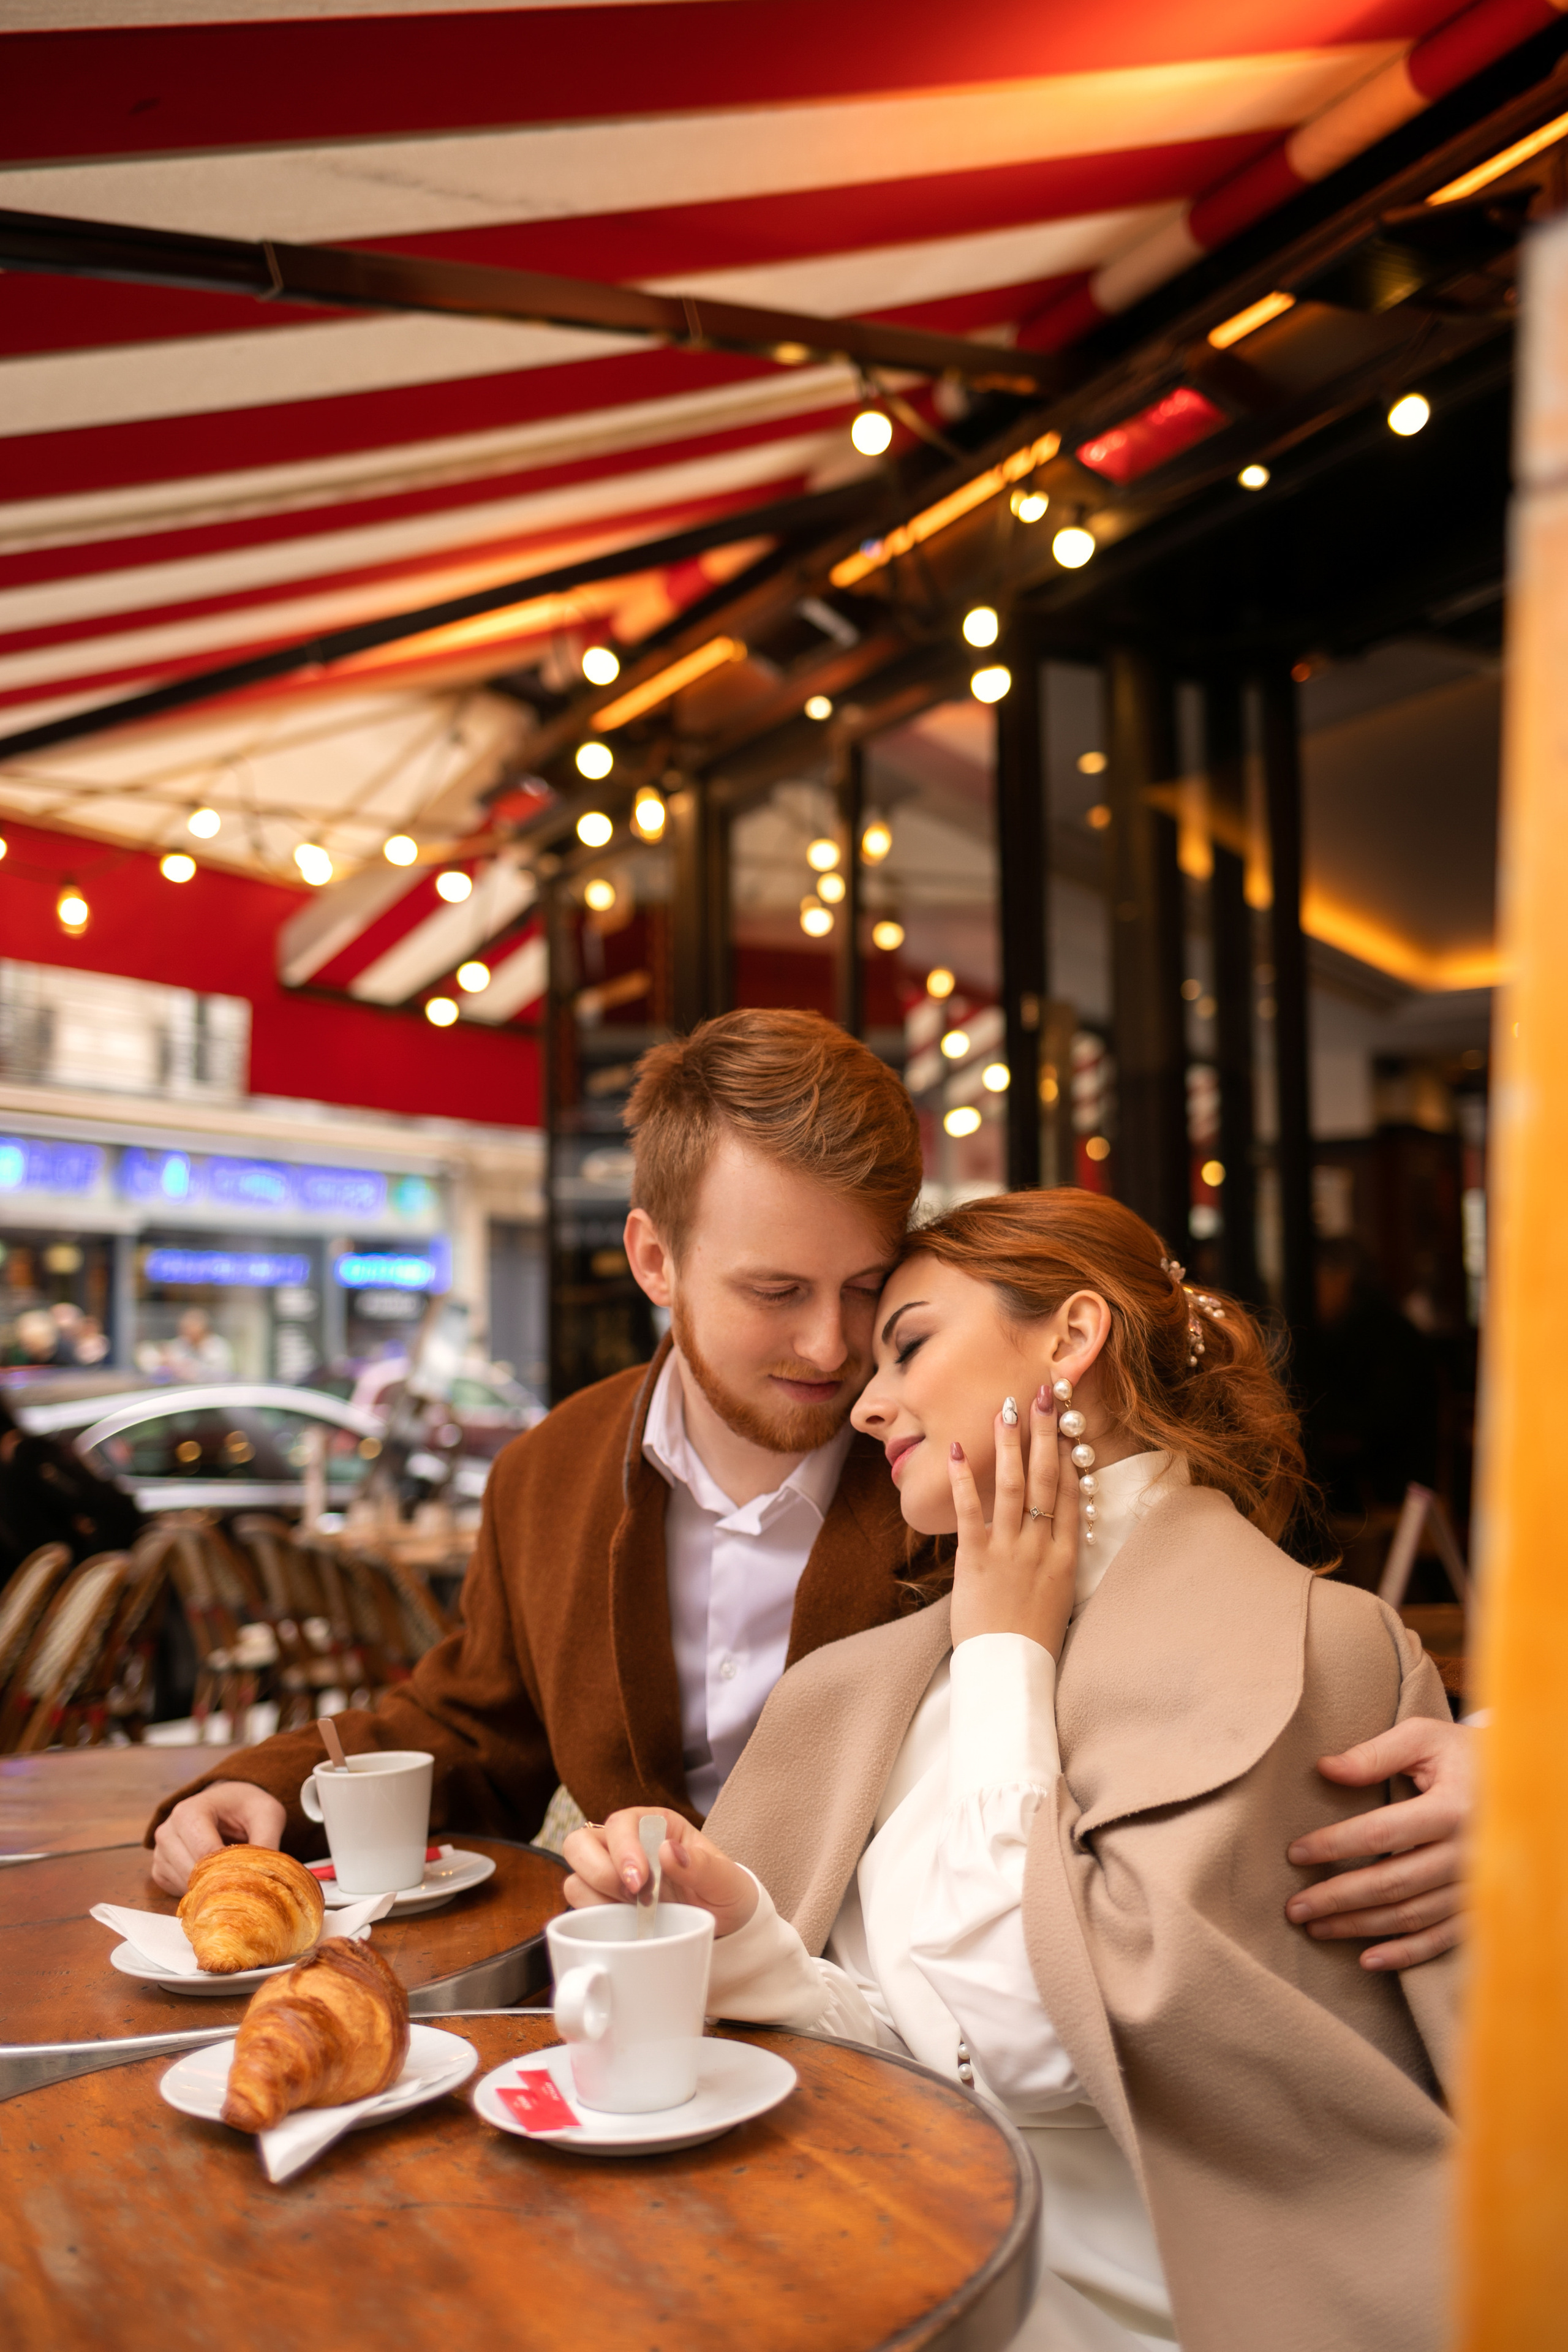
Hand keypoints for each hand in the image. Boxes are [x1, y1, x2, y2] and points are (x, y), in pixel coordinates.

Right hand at [150, 1780, 286, 1894]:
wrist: (229, 1802)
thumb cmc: (246, 1806)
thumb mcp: (267, 1814)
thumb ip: (267, 1842)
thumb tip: (264, 1879)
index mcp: (189, 1812)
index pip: (204, 1854)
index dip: (229, 1870)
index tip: (251, 1877)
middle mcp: (167, 1831)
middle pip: (191, 1873)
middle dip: (220, 1882)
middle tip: (244, 1882)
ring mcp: (159, 1852)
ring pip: (183, 1886)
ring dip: (208, 1889)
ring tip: (231, 1875)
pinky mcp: (160, 1869)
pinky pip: (176, 1891)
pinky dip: (196, 1892)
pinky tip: (213, 1877)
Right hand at [562, 1809, 758, 1938]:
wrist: (724, 1928)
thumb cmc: (725, 1893)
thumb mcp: (726, 1881)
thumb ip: (702, 1865)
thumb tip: (668, 1851)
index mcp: (656, 1826)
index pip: (621, 1823)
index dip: (623, 1849)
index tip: (640, 1881)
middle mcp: (626, 1846)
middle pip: (580, 1843)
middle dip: (598, 1872)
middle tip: (632, 1895)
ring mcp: (611, 1876)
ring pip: (575, 1876)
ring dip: (597, 1898)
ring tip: (633, 1912)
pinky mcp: (605, 1905)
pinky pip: (579, 1908)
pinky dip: (594, 1919)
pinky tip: (624, 1925)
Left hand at [948, 1387, 1077, 1658]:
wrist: (1012, 1671)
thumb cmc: (1035, 1638)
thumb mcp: (1059, 1594)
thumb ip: (1056, 1558)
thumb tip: (1052, 1528)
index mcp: (1066, 1555)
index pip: (1071, 1494)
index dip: (1068, 1454)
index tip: (1067, 1421)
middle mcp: (1042, 1545)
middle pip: (1046, 1478)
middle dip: (1045, 1433)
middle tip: (1043, 1395)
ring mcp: (1010, 1550)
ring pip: (1011, 1486)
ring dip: (1008, 1444)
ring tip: (1005, 1409)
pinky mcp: (976, 1559)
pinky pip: (969, 1511)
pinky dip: (961, 1479)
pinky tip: (952, 1449)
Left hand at [1284, 1716, 1471, 1969]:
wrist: (1520, 1782)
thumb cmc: (1460, 1755)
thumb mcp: (1423, 1737)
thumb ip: (1374, 1754)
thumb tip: (1325, 1769)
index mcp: (1451, 1809)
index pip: (1381, 1833)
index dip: (1335, 1845)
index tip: (1296, 1854)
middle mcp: (1468, 1854)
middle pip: (1392, 1884)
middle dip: (1338, 1898)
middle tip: (1295, 1907)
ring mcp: (1476, 1886)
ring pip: (1411, 1916)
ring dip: (1360, 1927)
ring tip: (1317, 1927)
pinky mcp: (1481, 1907)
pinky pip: (1441, 1939)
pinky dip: (1405, 1954)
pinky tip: (1368, 1960)